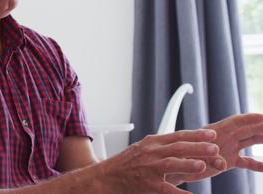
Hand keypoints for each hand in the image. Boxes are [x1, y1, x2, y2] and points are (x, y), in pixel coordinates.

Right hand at [98, 129, 221, 193]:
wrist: (107, 176)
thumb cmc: (128, 163)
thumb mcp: (144, 148)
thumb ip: (163, 146)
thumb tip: (187, 142)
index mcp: (152, 142)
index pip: (177, 135)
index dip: (196, 134)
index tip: (212, 134)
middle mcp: (150, 153)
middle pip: (177, 147)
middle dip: (197, 147)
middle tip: (215, 148)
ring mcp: (148, 168)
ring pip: (170, 164)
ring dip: (187, 164)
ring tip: (202, 166)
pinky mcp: (147, 185)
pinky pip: (165, 189)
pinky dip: (179, 193)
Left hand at [170, 113, 262, 182]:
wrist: (172, 168)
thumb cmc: (178, 160)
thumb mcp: (191, 157)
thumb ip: (207, 159)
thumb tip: (221, 163)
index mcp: (215, 132)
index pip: (237, 122)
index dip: (252, 118)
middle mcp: (223, 138)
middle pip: (248, 129)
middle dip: (262, 127)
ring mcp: (226, 148)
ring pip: (250, 141)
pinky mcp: (227, 161)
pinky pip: (246, 161)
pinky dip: (257, 163)